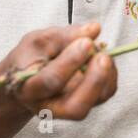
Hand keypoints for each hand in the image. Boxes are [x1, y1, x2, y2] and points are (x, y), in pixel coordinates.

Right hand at [0, 22, 116, 119]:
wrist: (28, 77)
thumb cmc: (31, 57)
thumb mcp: (38, 40)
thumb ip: (64, 35)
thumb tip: (94, 29)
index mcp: (29, 90)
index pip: (51, 81)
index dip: (71, 61)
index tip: (87, 42)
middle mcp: (49, 106)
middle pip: (76, 108)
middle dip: (94, 81)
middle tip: (103, 56)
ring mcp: (70, 109)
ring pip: (96, 99)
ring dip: (105, 71)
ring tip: (98, 49)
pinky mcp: (88, 104)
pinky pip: (106, 92)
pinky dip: (109, 72)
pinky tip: (99, 57)